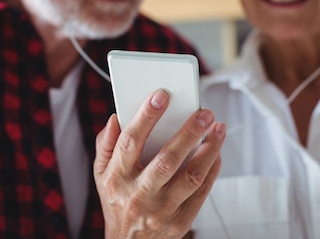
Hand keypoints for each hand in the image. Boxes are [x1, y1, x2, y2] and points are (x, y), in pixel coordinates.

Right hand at [94, 90, 225, 238]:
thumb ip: (107, 144)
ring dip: (209, 150)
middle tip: (204, 112)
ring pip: (190, 176)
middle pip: (167, 159)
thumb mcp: (101, 175)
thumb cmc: (117, 202)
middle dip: (189, 132)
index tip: (162, 95)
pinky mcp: (180, 222)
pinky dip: (212, 170)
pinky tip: (216, 152)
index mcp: (117, 177)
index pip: (130, 142)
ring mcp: (161, 210)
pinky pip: (201, 193)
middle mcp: (138, 194)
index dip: (146, 116)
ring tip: (218, 129)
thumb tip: (116, 118)